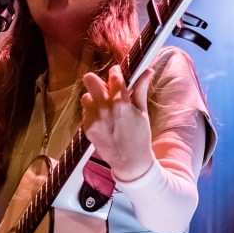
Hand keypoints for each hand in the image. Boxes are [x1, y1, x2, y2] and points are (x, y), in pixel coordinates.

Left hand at [81, 65, 155, 181]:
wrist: (130, 162)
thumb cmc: (140, 136)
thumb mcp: (142, 111)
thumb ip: (140, 89)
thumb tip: (147, 71)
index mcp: (121, 102)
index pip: (113, 76)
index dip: (115, 72)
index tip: (117, 73)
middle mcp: (104, 108)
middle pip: (89, 79)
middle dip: (97, 81)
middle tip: (107, 89)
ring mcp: (93, 118)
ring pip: (86, 96)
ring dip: (94, 98)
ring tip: (105, 107)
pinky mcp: (87, 127)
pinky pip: (86, 111)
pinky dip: (93, 112)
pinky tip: (103, 120)